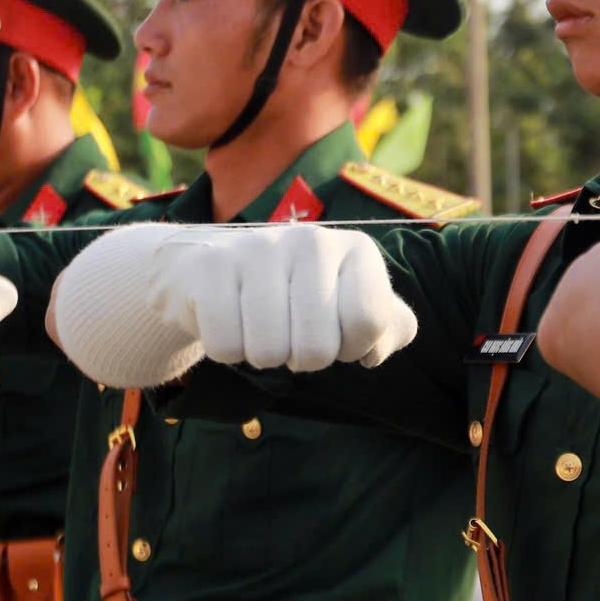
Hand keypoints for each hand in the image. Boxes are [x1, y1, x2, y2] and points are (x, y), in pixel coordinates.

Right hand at [51, 222, 413, 389]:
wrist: (218, 267)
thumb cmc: (298, 295)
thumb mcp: (350, 305)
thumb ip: (388, 327)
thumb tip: (375, 350)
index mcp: (356, 249)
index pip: (370, 322)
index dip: (353, 348)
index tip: (338, 335)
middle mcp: (312, 240)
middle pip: (317, 349)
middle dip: (304, 359)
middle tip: (293, 336)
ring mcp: (259, 248)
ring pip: (269, 353)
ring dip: (264, 357)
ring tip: (261, 327)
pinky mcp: (211, 265)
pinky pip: (225, 347)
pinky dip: (227, 350)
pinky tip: (230, 321)